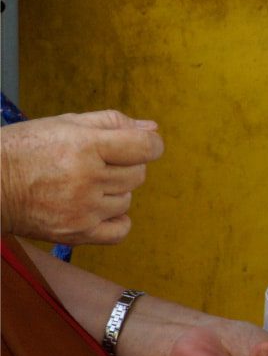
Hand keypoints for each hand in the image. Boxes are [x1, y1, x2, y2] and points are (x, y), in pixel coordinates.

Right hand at [0, 110, 163, 244]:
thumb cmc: (26, 149)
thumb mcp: (66, 123)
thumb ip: (113, 123)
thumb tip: (153, 130)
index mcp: (85, 146)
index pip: (146, 148)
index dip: (150, 145)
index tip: (139, 146)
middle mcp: (86, 179)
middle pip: (138, 174)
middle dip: (125, 166)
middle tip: (96, 163)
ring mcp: (82, 209)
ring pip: (127, 200)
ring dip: (114, 191)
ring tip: (85, 185)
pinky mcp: (75, 233)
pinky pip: (120, 231)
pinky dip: (116, 220)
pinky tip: (100, 209)